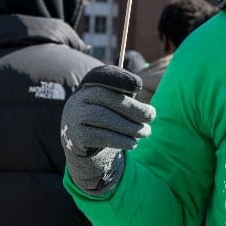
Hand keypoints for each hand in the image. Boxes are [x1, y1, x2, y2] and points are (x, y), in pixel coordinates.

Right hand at [61, 65, 155, 193]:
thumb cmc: (109, 122)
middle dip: (132, 107)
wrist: (89, 150)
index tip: (139, 86)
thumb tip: (146, 108)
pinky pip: (99, 136)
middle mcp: (78, 99)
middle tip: (151, 116)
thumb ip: (128, 98)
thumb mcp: (118, 106)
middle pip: (104, 96)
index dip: (119, 78)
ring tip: (146, 132)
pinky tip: (133, 143)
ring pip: (101, 116)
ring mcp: (73, 118)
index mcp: (89, 86)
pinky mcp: (75, 138)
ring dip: (129, 126)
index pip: (100, 75)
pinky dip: (119, 140)